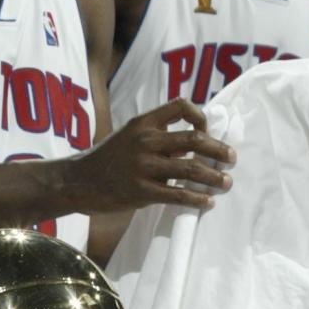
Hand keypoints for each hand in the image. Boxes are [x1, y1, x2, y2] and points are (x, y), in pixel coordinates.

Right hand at [69, 97, 235, 213]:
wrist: (76, 181)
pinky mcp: (140, 191)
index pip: (181, 106)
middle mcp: (144, 140)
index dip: (201, 116)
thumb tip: (194, 142)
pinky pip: (177, 194)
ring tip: (226, 182)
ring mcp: (142, 166)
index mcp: (142, 122)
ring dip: (214, 176)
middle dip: (218, 149)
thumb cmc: (106, 159)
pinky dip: (196, 198)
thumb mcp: (128, 137)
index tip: (208, 130)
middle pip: (194, 138)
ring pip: (191, 168)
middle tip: (231, 158)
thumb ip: (157, 137)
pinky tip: (207, 201)